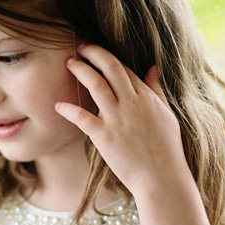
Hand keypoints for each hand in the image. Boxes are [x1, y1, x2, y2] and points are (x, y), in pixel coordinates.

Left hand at [55, 45, 189, 196]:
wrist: (162, 178)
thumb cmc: (166, 149)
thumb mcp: (166, 114)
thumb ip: (156, 90)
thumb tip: (154, 68)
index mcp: (146, 97)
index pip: (125, 69)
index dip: (108, 57)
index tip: (96, 52)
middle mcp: (131, 103)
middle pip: (110, 67)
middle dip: (93, 53)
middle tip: (80, 46)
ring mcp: (117, 118)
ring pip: (95, 84)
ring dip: (80, 70)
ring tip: (70, 63)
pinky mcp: (104, 136)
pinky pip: (82, 117)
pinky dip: (68, 109)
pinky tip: (58, 105)